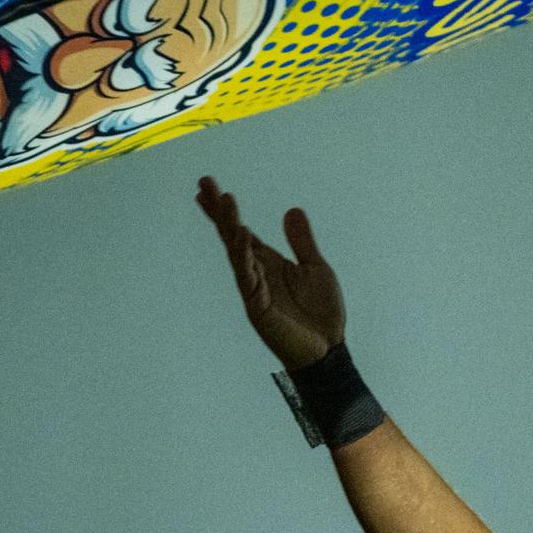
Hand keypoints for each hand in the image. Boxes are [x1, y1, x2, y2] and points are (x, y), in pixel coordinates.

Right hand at [195, 176, 344, 371]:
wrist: (328, 349)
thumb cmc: (320, 312)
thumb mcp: (315, 267)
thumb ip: (302, 241)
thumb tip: (292, 209)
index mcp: (268, 262)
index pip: (241, 232)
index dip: (225, 212)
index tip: (209, 188)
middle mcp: (257, 273)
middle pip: (231, 237)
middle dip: (219, 212)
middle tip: (205, 183)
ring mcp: (254, 290)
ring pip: (236, 253)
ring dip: (230, 226)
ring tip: (225, 200)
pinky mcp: (258, 307)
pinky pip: (247, 277)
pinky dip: (243, 255)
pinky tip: (241, 234)